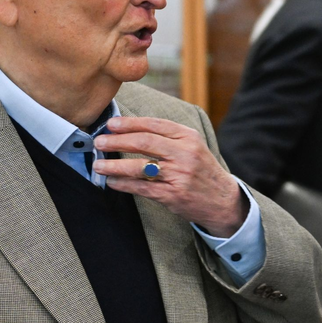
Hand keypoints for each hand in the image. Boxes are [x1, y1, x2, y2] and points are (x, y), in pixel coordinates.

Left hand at [92, 116, 248, 237]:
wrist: (222, 199)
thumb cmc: (202, 170)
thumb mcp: (193, 146)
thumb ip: (168, 137)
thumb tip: (132, 130)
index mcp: (189, 137)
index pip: (154, 125)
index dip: (130, 123)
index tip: (111, 124)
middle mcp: (185, 154)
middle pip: (144, 142)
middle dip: (116, 141)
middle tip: (99, 142)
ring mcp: (179, 175)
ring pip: (139, 166)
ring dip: (114, 165)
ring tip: (98, 165)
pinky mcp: (173, 195)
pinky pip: (142, 188)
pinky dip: (123, 184)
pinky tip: (112, 182)